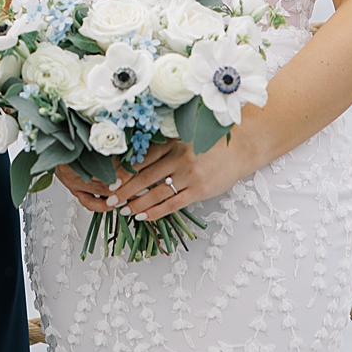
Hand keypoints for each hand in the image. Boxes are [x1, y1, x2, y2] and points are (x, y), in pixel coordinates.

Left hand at [54, 134, 257, 223]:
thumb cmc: (211, 140)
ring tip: (122, 209)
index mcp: (171, 142)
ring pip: (155, 193)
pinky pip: (173, 204)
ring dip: (136, 203)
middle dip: (123, 190)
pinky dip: (155, 211)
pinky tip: (142, 216)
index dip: (121, 171)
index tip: (107, 179)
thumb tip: (134, 155)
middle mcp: (178, 159)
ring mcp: (189, 176)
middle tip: (108, 199)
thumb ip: (162, 144)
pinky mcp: (200, 190)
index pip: (139, 159)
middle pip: (143, 177)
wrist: (243, 145)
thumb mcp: (183, 135)